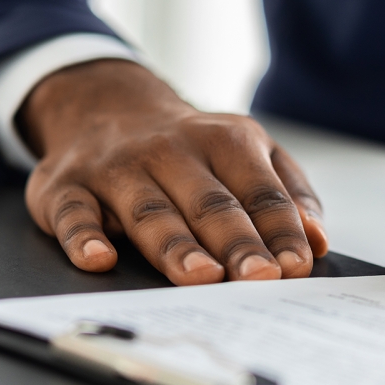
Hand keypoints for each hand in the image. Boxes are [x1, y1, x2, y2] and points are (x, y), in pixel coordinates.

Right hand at [18, 59, 327, 284]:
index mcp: (225, 141)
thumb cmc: (192, 150)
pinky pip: (74, 214)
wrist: (105, 107)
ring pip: (150, 212)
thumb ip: (288, 193)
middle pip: (210, 203)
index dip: (280, 229)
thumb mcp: (249, 152)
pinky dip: (84, 237)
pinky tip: (99, 259)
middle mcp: (170, 151)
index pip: (260, 191)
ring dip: (176, 246)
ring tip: (201, 276)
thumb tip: (317, 239)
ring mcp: (117, 169)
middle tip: (258, 278)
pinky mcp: (67, 187)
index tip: (296, 266)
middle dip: (236, 242)